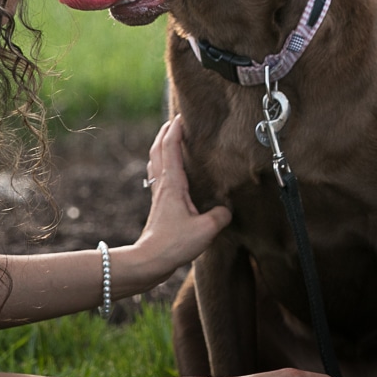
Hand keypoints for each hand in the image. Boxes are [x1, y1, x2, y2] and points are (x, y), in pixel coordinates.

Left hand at [124, 115, 230, 287]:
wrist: (150, 261)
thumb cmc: (174, 244)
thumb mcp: (206, 229)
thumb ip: (220, 215)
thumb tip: (226, 209)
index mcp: (173, 184)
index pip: (171, 147)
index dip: (176, 129)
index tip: (183, 116)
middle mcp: (162, 185)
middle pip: (158, 150)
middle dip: (165, 132)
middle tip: (175, 121)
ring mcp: (158, 195)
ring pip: (154, 162)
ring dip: (161, 147)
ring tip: (170, 139)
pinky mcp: (158, 206)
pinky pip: (157, 176)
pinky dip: (161, 164)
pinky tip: (168, 172)